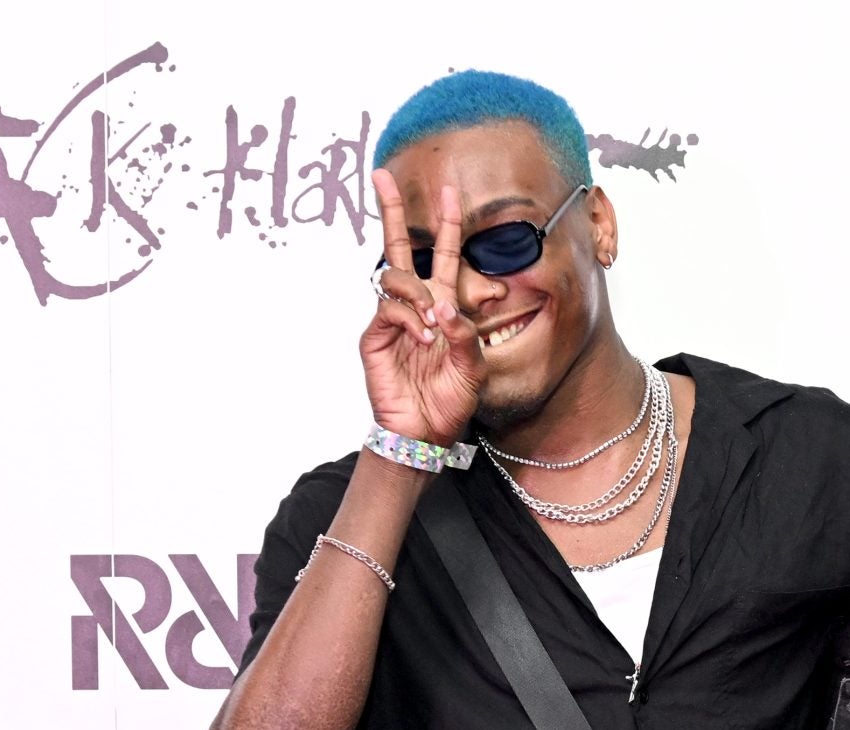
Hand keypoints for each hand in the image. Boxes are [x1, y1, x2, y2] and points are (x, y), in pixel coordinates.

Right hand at [361, 168, 482, 446]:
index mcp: (442, 305)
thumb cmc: (450, 401)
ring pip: (395, 276)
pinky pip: (388, 309)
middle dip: (391, 211)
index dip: (446, 224)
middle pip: (398, 248)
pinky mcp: (374, 337)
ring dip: (419, 294)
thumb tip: (444, 305)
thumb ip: (466, 334)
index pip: (442, 256)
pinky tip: (423, 338)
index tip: (449, 190)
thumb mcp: (474, 367)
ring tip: (434, 327)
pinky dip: (410, 319)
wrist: (427, 433)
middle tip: (382, 176)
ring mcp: (391, 319)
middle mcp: (415, 305)